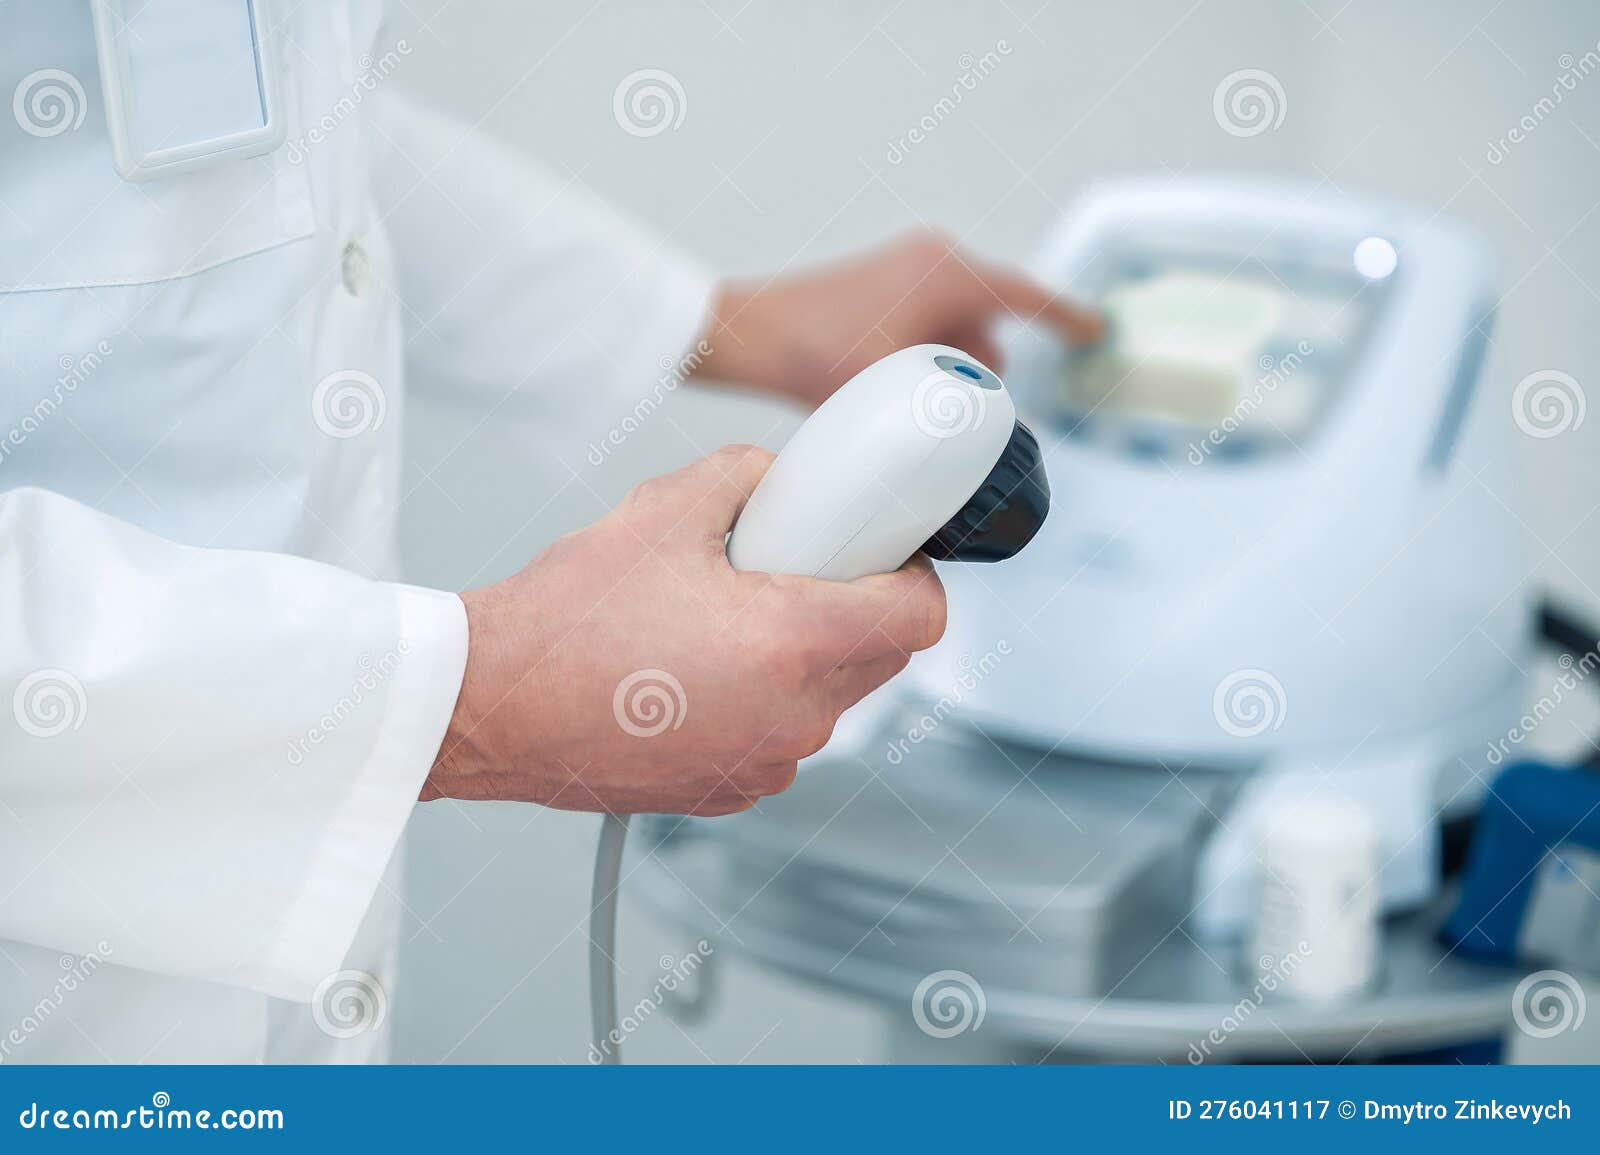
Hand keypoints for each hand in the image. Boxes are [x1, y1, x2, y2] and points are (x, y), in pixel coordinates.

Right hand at [425, 445, 946, 814]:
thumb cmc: (565, 621)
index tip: (885, 552)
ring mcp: (764, 764)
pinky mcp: (730, 790)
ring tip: (726, 618)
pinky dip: (763, 700)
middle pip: (883, 656)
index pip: (922, 615)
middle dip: (856, 605)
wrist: (492, 707)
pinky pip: (780, 734)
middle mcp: (794, 718)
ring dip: (806, 654)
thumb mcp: (663, 508)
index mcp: (794, 644)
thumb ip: (747, 476)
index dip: (915, 573)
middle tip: (795, 568)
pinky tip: (696, 668)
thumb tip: (782, 480)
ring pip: (831, 698)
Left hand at [693, 228, 1102, 407]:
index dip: (1066, 319)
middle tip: (994, 404)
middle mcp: (932, 256)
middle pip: (992, 310)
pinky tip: (919, 384)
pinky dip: (936, 345)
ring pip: (960, 314)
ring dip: (962, 355)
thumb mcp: (898, 387)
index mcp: (947, 272)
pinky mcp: (882, 278)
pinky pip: (931, 311)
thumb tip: (982, 431)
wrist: (749, 333)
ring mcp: (906, 263)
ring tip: (948, 402)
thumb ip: (950, 404)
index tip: (1096, 332)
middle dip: (995, 357)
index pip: (1027, 296)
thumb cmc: (816, 355)